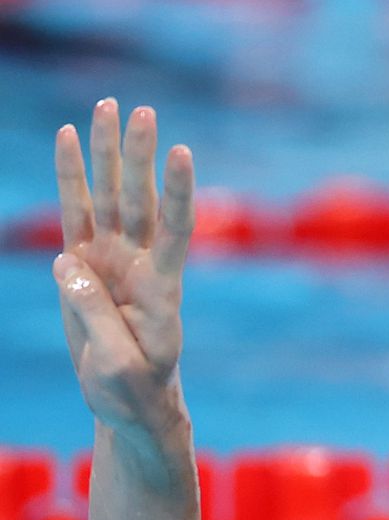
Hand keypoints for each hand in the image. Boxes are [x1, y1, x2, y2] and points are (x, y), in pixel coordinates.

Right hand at [51, 99, 194, 447]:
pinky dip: (73, 176)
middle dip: (139, 155)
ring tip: (107, 107)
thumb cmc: (134, 391)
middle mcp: (140, 264)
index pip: (176, 229)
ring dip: (108, 153)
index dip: (178, 192)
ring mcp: (112, 260)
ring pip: (109, 196)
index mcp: (162, 289)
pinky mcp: (83, 265)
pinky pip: (76, 211)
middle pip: (140, 200)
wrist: (130, 405)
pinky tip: (68, 140)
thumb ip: (95, 315)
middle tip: (142, 110)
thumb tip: (67, 264)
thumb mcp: (119, 365)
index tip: (183, 153)